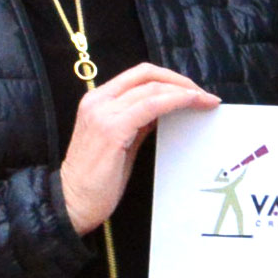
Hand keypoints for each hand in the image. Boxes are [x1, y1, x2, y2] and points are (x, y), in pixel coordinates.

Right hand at [63, 63, 218, 232]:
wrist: (71, 202)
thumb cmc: (96, 179)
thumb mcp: (121, 141)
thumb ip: (138, 122)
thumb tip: (165, 109)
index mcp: (98, 100)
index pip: (139, 75)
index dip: (170, 78)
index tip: (194, 91)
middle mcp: (98, 100)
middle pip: (147, 74)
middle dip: (180, 81)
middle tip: (204, 95)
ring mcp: (104, 113)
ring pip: (152, 88)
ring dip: (184, 91)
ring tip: (205, 101)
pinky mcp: (112, 129)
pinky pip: (151, 106)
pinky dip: (174, 101)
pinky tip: (190, 105)